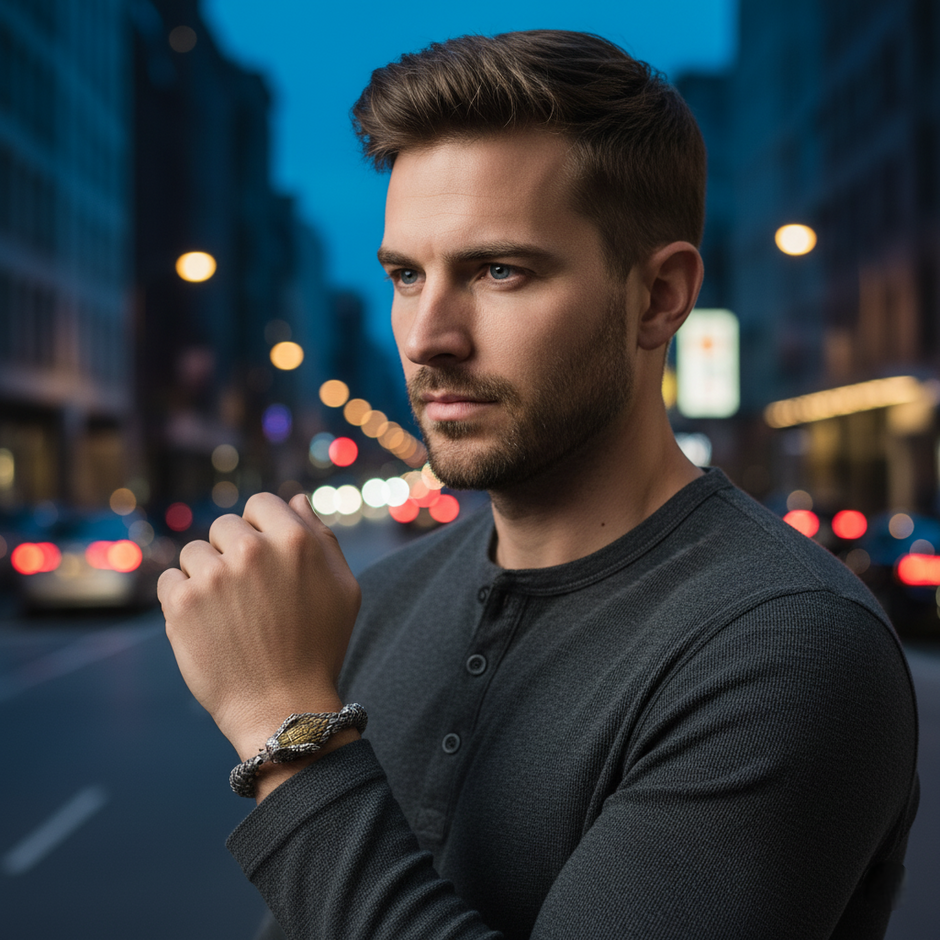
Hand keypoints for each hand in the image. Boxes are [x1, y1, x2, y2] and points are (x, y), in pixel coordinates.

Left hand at [158, 493, 361, 759]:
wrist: (283, 707)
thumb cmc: (319, 647)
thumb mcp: (343, 588)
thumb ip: (322, 537)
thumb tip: (296, 500)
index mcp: (294, 540)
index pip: (260, 503)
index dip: (261, 528)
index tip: (264, 560)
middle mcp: (252, 551)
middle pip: (225, 526)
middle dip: (232, 553)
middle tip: (248, 595)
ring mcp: (213, 576)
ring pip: (195, 553)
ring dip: (206, 576)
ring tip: (228, 614)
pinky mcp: (181, 603)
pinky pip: (170, 579)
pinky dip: (181, 598)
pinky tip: (206, 624)